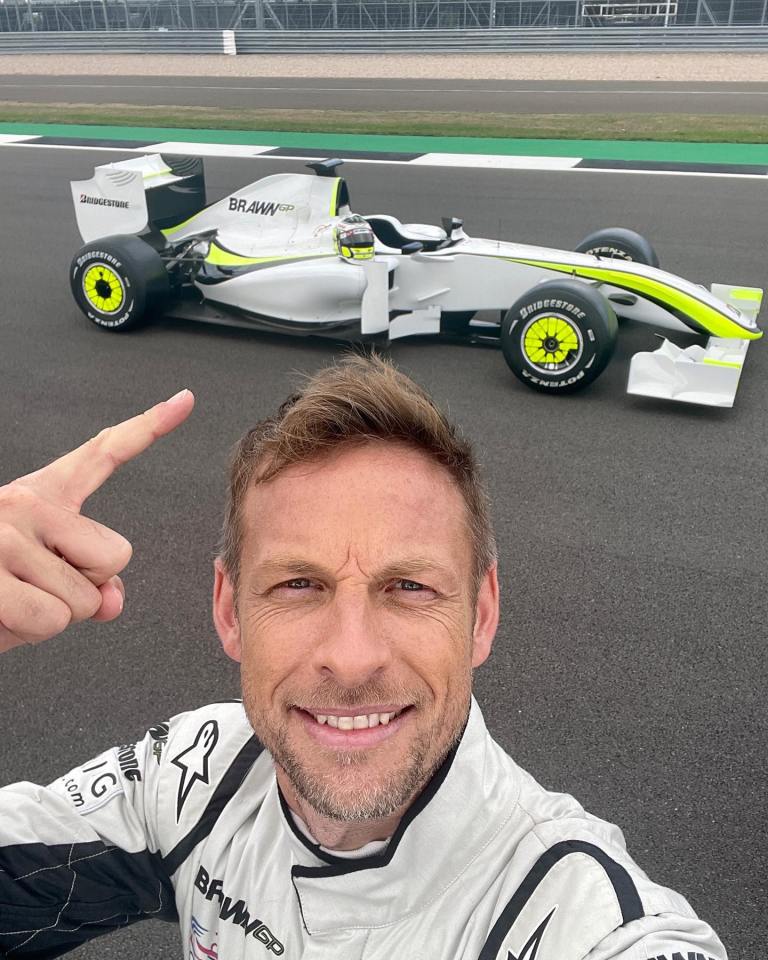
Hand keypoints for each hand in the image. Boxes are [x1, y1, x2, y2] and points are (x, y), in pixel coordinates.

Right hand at [0, 389, 194, 652]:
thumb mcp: (43, 579)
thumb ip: (90, 582)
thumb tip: (112, 602)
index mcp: (41, 494)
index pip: (104, 453)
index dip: (150, 426)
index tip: (186, 399)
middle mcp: (23, 501)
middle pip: (116, 555)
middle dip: (86, 587)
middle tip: (34, 585)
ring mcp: (3, 533)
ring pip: (85, 598)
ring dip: (52, 616)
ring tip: (9, 598)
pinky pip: (51, 620)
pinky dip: (30, 632)